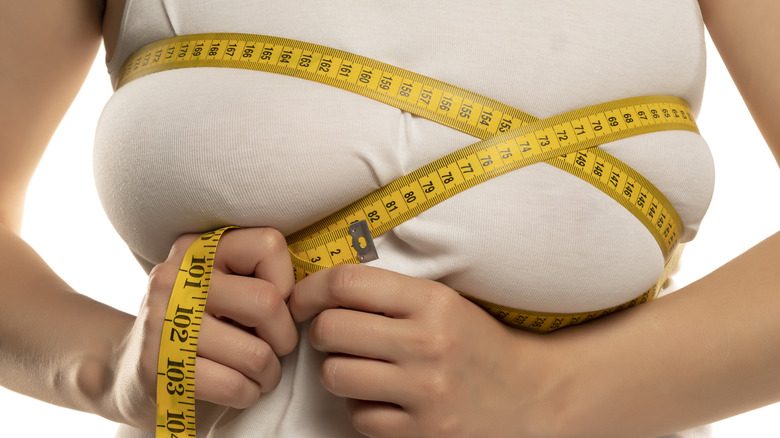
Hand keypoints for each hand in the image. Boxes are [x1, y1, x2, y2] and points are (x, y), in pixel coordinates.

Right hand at [111, 227, 297, 428]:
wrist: (132, 375)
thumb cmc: (202, 332)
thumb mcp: (225, 292)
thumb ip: (260, 277)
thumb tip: (315, 291)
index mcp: (198, 249)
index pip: (269, 244)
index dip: (287, 282)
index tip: (277, 305)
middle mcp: (174, 276)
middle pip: (268, 302)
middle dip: (284, 337)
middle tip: (274, 349)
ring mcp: (161, 320)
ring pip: (257, 352)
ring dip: (269, 373)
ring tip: (257, 373)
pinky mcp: (158, 366)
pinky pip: (235, 384)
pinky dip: (248, 394)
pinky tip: (238, 389)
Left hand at [289, 264, 557, 437]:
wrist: (532, 395)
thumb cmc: (478, 344)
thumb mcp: (444, 303)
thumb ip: (390, 295)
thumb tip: (321, 292)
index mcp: (433, 301)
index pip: (347, 283)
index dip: (310, 290)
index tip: (301, 300)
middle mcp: (428, 343)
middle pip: (330, 329)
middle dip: (322, 332)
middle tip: (335, 336)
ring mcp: (425, 392)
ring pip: (336, 375)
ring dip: (339, 372)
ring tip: (363, 368)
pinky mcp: (423, 432)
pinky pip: (359, 418)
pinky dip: (364, 409)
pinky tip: (387, 401)